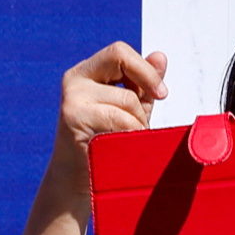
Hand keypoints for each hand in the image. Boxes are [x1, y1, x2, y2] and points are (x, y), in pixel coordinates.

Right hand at [53, 43, 169, 190]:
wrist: (78, 182)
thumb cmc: (105, 146)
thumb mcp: (129, 111)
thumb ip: (143, 85)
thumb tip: (160, 57)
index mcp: (87, 73)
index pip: (119, 52)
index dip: (145, 68)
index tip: (162, 93)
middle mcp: (75, 80)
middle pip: (120, 57)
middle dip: (145, 81)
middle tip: (155, 106)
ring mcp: (72, 98)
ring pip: (126, 98)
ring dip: (138, 123)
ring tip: (131, 141)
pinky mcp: (73, 118)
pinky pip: (118, 118)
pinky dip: (129, 134)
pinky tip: (121, 147)